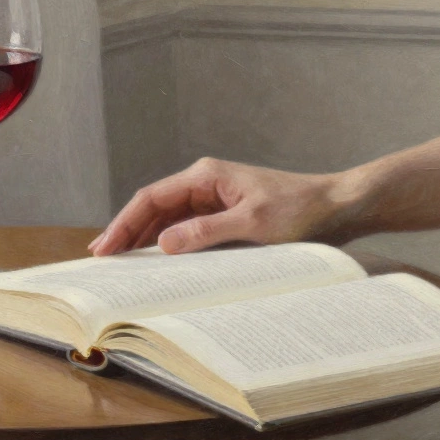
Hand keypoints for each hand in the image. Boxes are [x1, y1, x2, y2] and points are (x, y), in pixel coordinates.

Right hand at [88, 158, 355, 255]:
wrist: (337, 207)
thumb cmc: (300, 209)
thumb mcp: (253, 223)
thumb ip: (206, 232)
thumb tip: (163, 243)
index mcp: (206, 176)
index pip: (152, 198)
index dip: (124, 223)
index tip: (105, 246)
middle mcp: (206, 184)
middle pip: (154, 208)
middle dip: (127, 231)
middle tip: (102, 259)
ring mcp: (215, 200)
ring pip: (168, 220)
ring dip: (145, 239)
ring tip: (121, 263)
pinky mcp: (226, 216)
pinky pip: (188, 230)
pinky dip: (170, 244)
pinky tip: (159, 262)